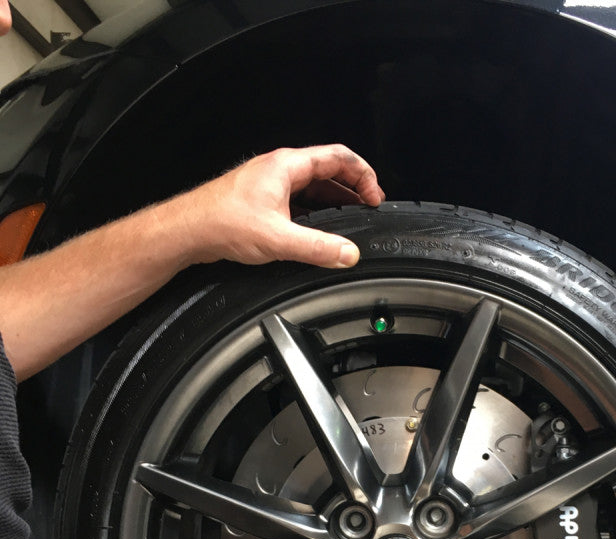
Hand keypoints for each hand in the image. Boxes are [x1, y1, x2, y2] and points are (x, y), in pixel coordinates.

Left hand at [175, 144, 384, 268]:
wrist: (189, 231)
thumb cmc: (221, 223)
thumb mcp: (278, 239)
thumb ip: (318, 248)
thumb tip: (347, 253)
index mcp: (287, 166)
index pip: (338, 157)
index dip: (363, 175)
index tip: (375, 196)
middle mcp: (279, 170)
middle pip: (328, 170)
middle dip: (353, 188)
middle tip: (369, 207)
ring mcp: (271, 184)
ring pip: (313, 186)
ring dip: (335, 201)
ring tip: (350, 218)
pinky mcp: (263, 200)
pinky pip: (299, 200)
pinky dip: (316, 211)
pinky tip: (319, 229)